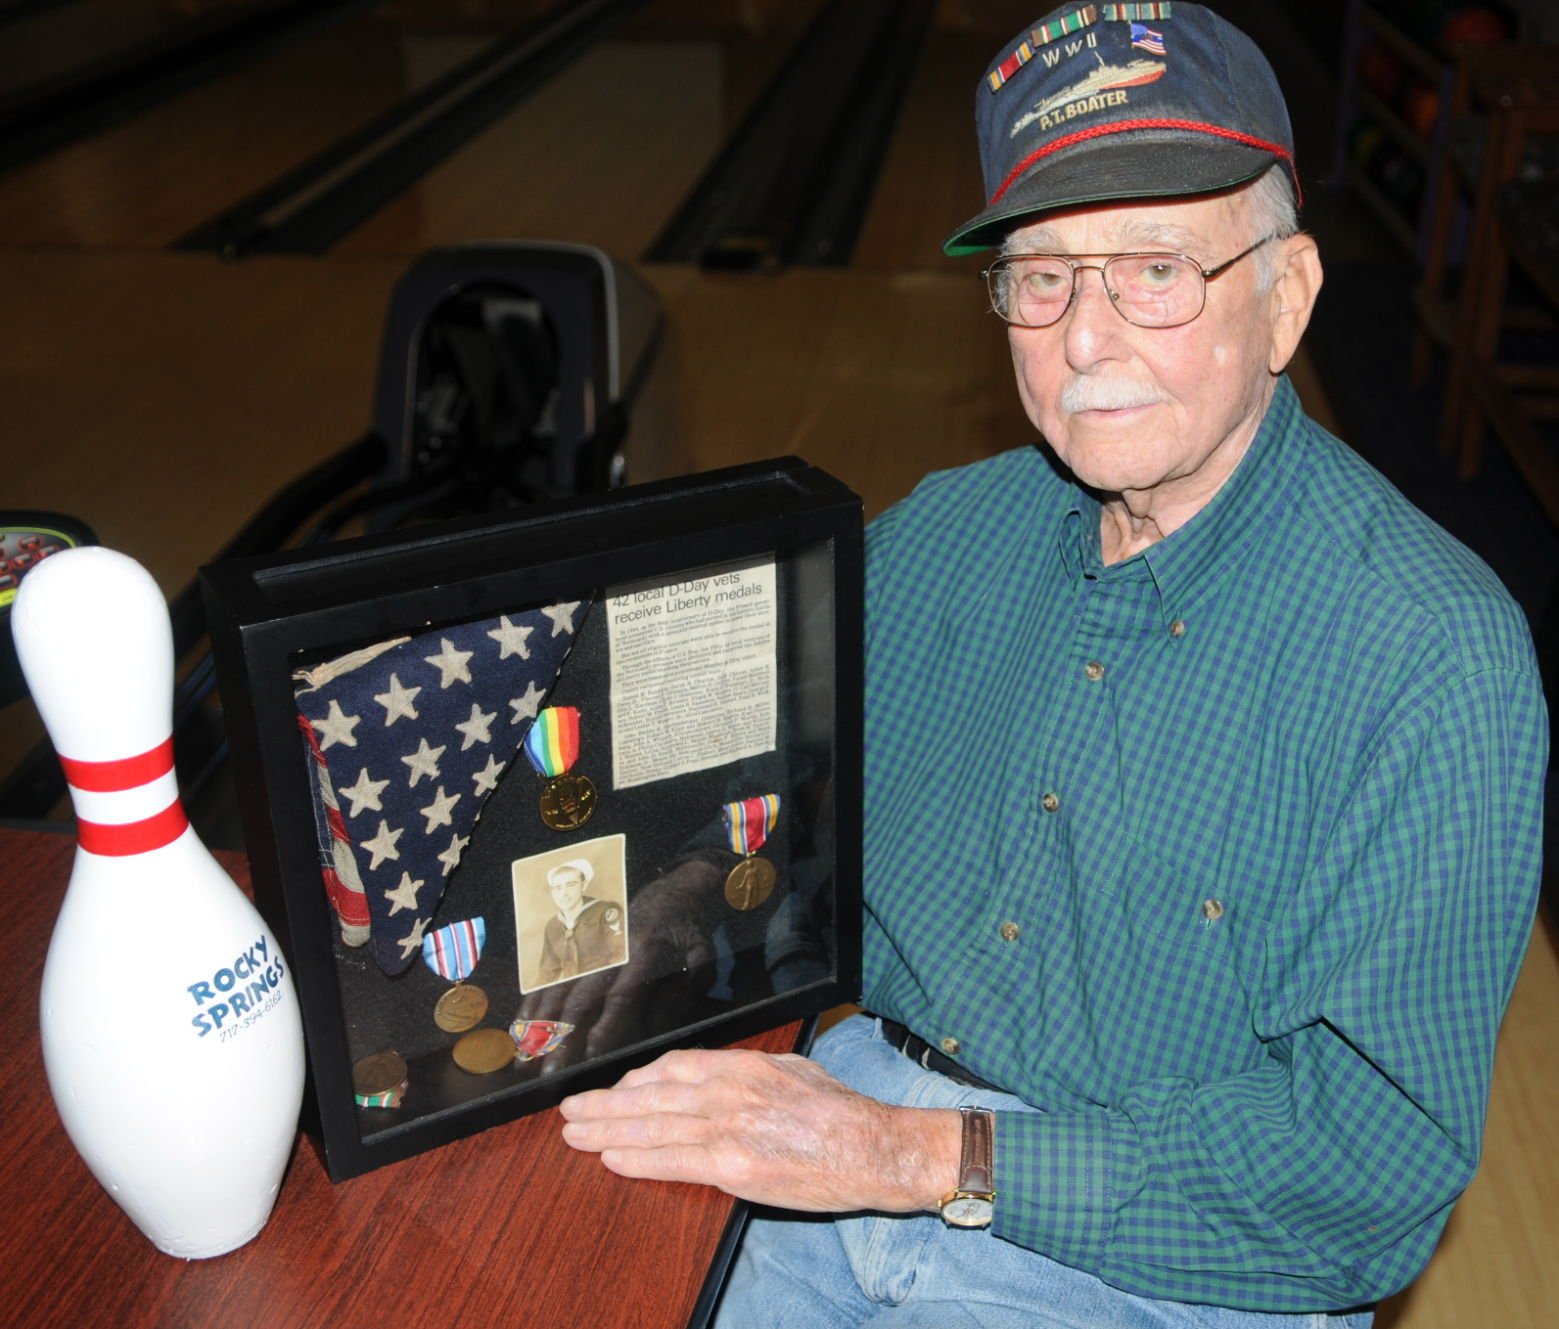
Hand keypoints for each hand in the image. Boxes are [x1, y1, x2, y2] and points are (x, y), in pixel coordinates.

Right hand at [511, 855, 721, 1069]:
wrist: (672, 890)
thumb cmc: (688, 931)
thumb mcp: (702, 957)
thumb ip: (684, 993)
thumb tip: (655, 1027)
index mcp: (645, 951)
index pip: (621, 994)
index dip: (605, 1025)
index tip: (591, 1056)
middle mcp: (610, 948)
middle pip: (581, 996)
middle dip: (562, 1037)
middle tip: (550, 1073)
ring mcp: (588, 944)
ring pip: (556, 988)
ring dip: (539, 1025)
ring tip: (524, 1059)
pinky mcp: (575, 943)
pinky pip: (548, 976)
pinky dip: (532, 1003)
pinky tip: (520, 1028)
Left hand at [558, 1047, 961, 1212]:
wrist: (872, 1147)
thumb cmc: (839, 1112)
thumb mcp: (791, 1071)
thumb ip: (749, 1074)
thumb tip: (717, 1079)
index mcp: (741, 1065)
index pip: (672, 1067)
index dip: (634, 1080)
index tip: (614, 1089)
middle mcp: (727, 1090)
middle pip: (650, 1096)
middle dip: (605, 1104)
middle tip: (571, 1110)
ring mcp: (727, 1126)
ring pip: (651, 1126)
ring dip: (607, 1131)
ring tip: (575, 1134)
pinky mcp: (733, 1164)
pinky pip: (672, 1160)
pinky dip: (637, 1158)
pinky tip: (612, 1158)